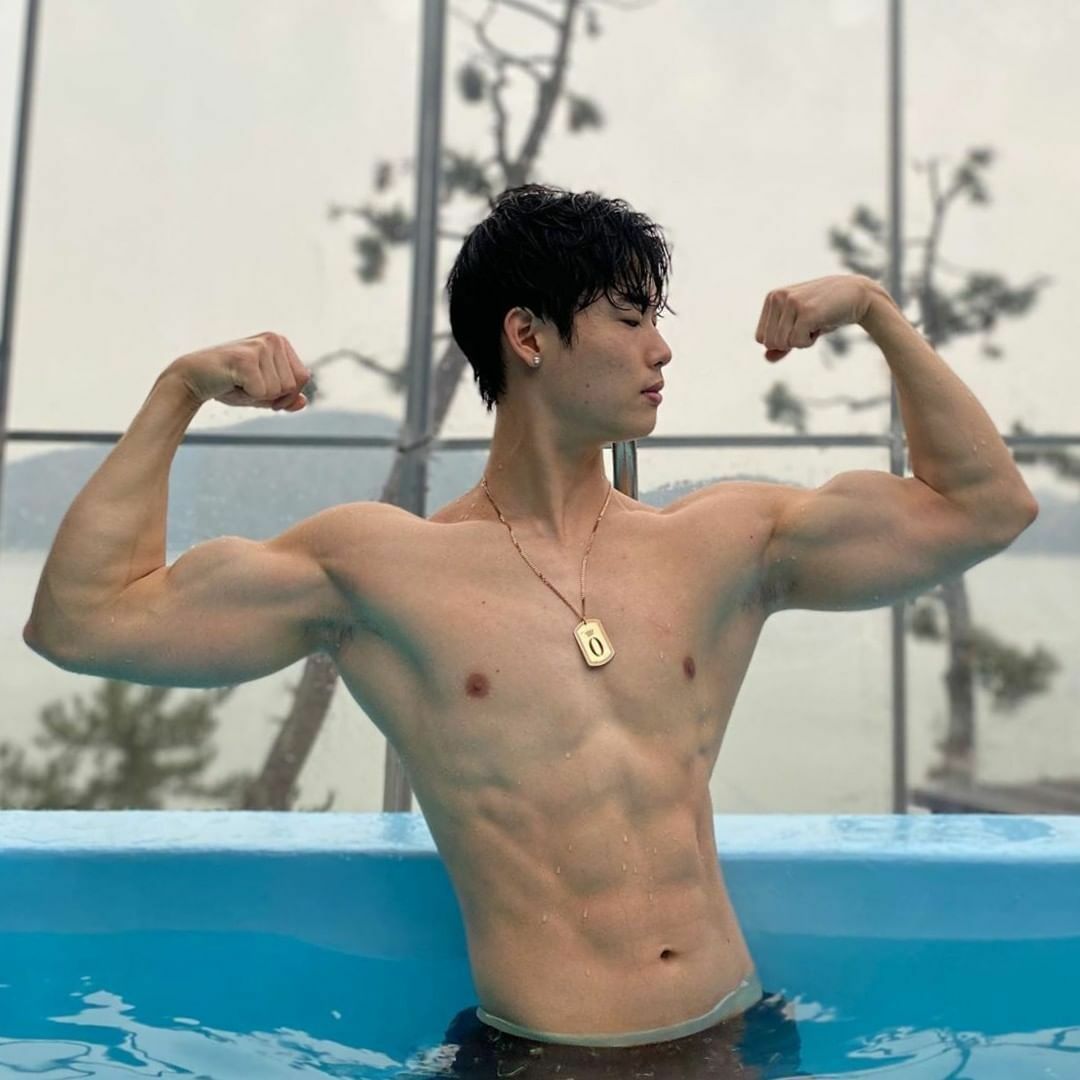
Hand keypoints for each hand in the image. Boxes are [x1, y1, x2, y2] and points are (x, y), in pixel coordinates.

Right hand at [169, 331, 311, 409]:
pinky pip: (262, 392)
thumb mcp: (263, 394)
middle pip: (293, 385)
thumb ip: (285, 398)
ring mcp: (260, 346)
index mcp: (281, 342)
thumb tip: (303, 402)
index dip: (286, 394)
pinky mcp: (246, 358)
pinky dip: (246, 396)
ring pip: (278, 390)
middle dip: (271, 396)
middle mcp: (273, 339)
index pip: (303, 378)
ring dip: (256, 395)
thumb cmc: (229, 384)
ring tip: (238, 381)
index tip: (261, 388)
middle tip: (246, 384)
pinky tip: (231, 382)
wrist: (192, 378)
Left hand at [755, 274, 877, 361]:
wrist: (857, 295)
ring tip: (815, 323)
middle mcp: (777, 297)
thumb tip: (767, 357)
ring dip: (802, 341)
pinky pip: (797, 343)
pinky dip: (809, 342)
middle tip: (809, 325)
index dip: (782, 340)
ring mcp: (791, 302)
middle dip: (791, 342)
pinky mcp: (806, 311)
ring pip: (782, 344)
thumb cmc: (826, 312)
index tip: (799, 325)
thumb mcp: (799, 326)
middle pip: (770, 343)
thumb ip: (781, 343)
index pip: (761, 338)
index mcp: (772, 297)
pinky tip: (820, 325)